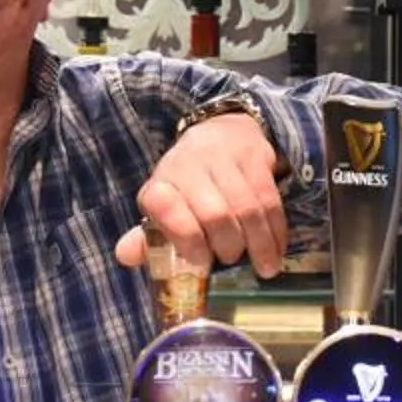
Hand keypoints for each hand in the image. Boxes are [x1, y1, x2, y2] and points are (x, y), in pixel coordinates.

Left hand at [111, 111, 287, 278]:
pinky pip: (270, 200)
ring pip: (247, 209)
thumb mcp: (164, 208)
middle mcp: (189, 165)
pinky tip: (276, 251)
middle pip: (214, 213)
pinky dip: (275, 232)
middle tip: (230, 261)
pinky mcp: (256, 157)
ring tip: (262, 267)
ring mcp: (224, 158)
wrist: (221, 134)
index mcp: (161, 183)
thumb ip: (147, 237)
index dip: (183, 236)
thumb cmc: (188, 184)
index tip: (200, 263)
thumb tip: (124, 256)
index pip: (163, 205)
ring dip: (257, 244)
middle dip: (226, 246)